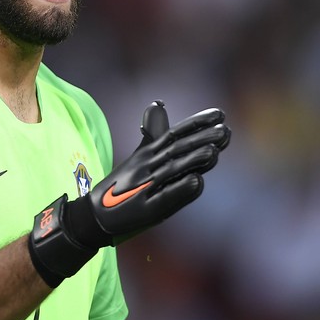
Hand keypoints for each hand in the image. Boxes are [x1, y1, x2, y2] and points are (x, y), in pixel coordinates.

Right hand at [27, 101, 230, 286]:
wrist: (95, 214)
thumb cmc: (123, 185)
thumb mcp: (138, 156)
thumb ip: (152, 134)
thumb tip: (158, 105)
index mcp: (148, 154)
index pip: (175, 134)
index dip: (197, 123)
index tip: (219, 114)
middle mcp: (147, 166)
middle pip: (177, 149)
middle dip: (201, 138)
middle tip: (225, 130)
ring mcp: (146, 187)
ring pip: (172, 170)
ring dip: (194, 161)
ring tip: (214, 152)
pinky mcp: (146, 209)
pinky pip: (165, 197)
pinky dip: (180, 189)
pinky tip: (197, 182)